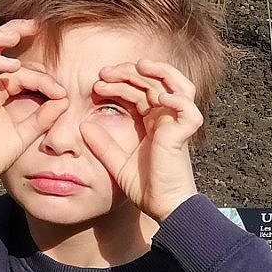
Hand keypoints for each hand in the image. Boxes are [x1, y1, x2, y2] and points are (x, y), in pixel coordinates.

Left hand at [81, 59, 202, 222]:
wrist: (164, 206)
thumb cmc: (146, 187)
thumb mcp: (116, 163)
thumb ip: (102, 145)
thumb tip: (83, 126)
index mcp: (152, 121)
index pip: (139, 90)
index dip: (119, 82)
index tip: (96, 84)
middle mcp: (166, 118)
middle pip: (153, 81)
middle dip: (130, 72)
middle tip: (105, 73)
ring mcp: (177, 124)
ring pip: (179, 85)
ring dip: (161, 72)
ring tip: (140, 65)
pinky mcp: (185, 134)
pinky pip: (188, 109)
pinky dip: (177, 99)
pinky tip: (157, 97)